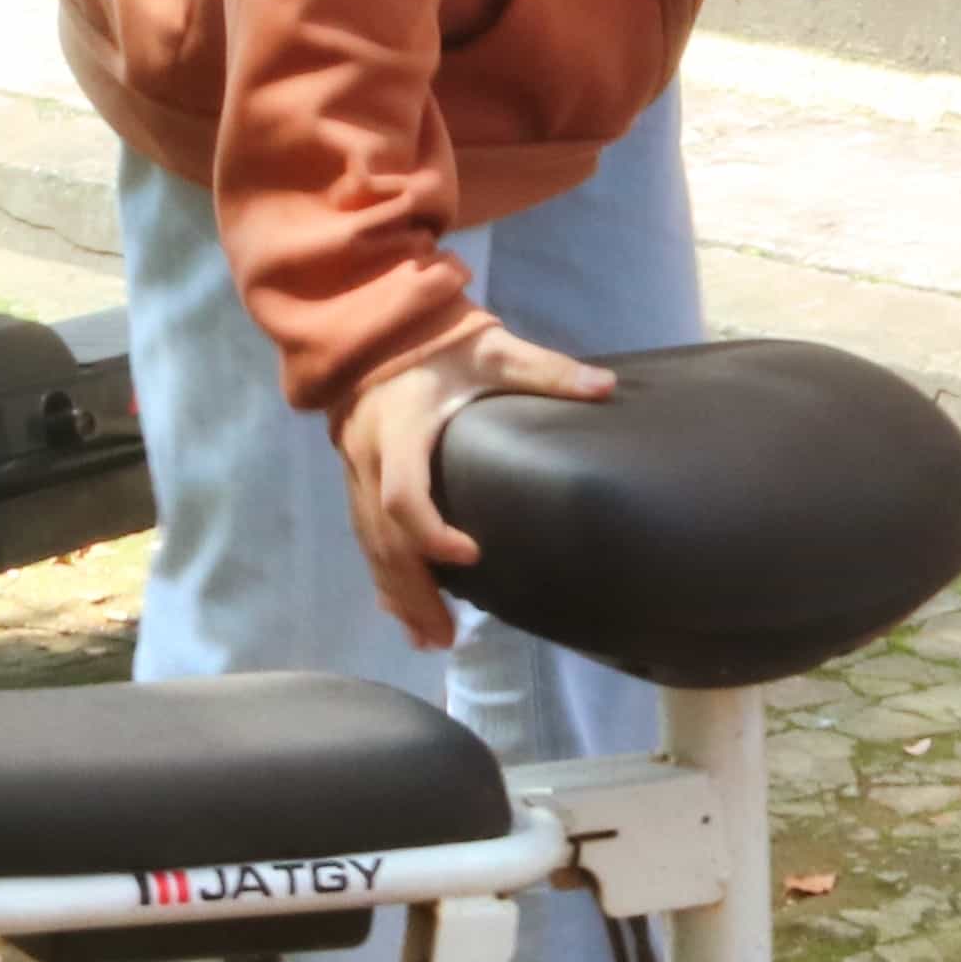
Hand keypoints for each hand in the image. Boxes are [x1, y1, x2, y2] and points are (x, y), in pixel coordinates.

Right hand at [330, 319, 618, 649]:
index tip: (472, 555)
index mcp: (400, 426)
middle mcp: (369, 456)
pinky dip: (383, 576)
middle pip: (383, 539)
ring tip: (430, 638)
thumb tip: (606, 388)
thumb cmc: (439, 339)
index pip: (402, 495)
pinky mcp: (355, 478)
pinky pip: (364, 537)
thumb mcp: (492, 348)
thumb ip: (544, 369)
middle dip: (414, 591)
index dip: (431, 533)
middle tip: (447, 636)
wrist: (376, 323)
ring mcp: (355, 470)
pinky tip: (401, 612)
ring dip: (398, 594)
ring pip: (370, 545)